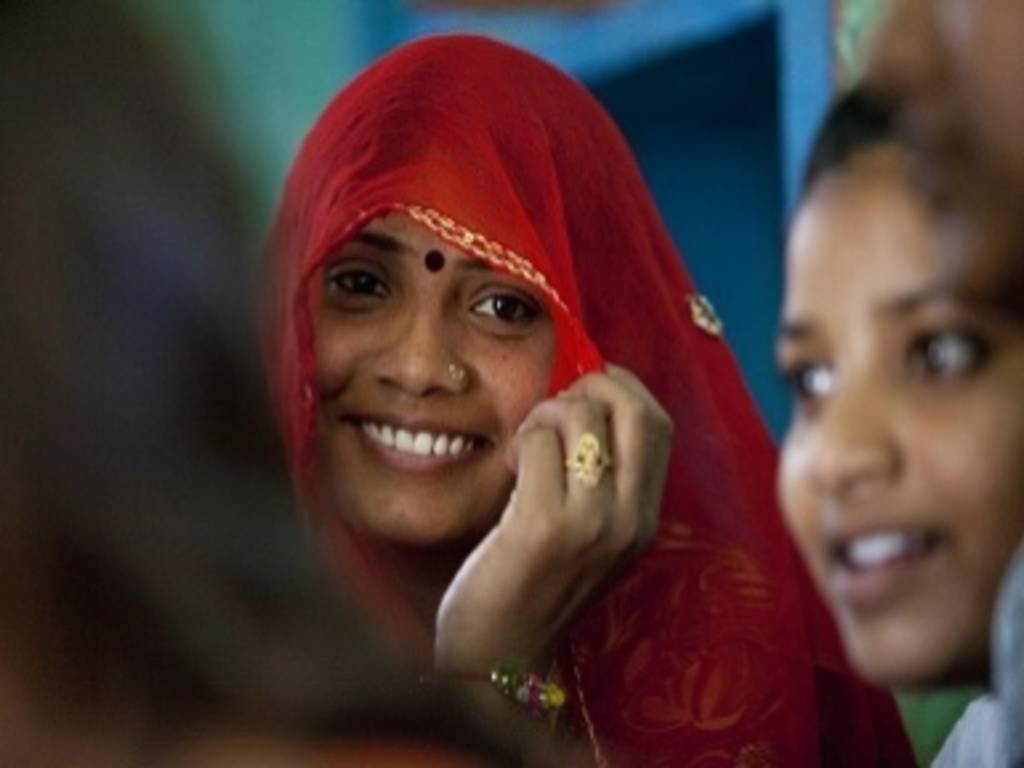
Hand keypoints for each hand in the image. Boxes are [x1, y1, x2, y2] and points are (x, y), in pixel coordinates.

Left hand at [435, 364, 672, 675]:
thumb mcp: (589, 538)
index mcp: (644, 521)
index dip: (626, 388)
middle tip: (556, 408)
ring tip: (527, 443)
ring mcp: (590, 525)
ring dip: (546, 413)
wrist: (499, 659)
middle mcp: (629, 521)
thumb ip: (600, 481)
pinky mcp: (543, 527)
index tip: (591, 382)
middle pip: (635, 411)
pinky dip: (521, 439)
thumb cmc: (533, 589)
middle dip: (592, 387)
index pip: (659, 426)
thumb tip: (584, 404)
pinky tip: (510, 467)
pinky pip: (537, 442)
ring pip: (581, 419)